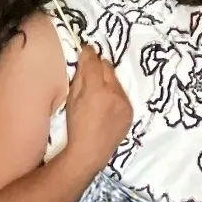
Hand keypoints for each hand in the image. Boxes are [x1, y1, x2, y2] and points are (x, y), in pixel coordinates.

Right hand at [64, 44, 132, 169]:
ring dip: (107, 80)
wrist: (90, 152)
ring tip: (99, 89)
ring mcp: (125, 102)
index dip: (88, 53)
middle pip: (107, 67)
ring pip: (116, 80)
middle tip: (90, 68)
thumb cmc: (75, 127)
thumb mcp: (71, 100)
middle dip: (99, 65)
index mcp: (96, 90)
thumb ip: (80, 78)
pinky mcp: (130, 111)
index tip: (85, 48)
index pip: (94, 61)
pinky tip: (107, 103)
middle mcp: (114, 93)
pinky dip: (114, 94)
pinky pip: (122, 94)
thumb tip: (84, 60)